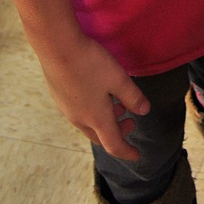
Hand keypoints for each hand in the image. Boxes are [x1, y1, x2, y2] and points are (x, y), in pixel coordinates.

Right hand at [37, 31, 150, 159]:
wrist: (57, 48)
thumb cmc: (91, 63)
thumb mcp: (118, 78)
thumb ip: (132, 97)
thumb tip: (144, 112)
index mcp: (96, 118)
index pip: (113, 145)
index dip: (127, 152)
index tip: (137, 155)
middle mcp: (79, 119)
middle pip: (101, 136)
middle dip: (118, 133)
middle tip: (131, 121)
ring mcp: (67, 109)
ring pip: (89, 124)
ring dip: (106, 120)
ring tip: (118, 102)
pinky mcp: (60, 97)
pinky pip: (80, 113)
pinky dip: (94, 111)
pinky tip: (99, 92)